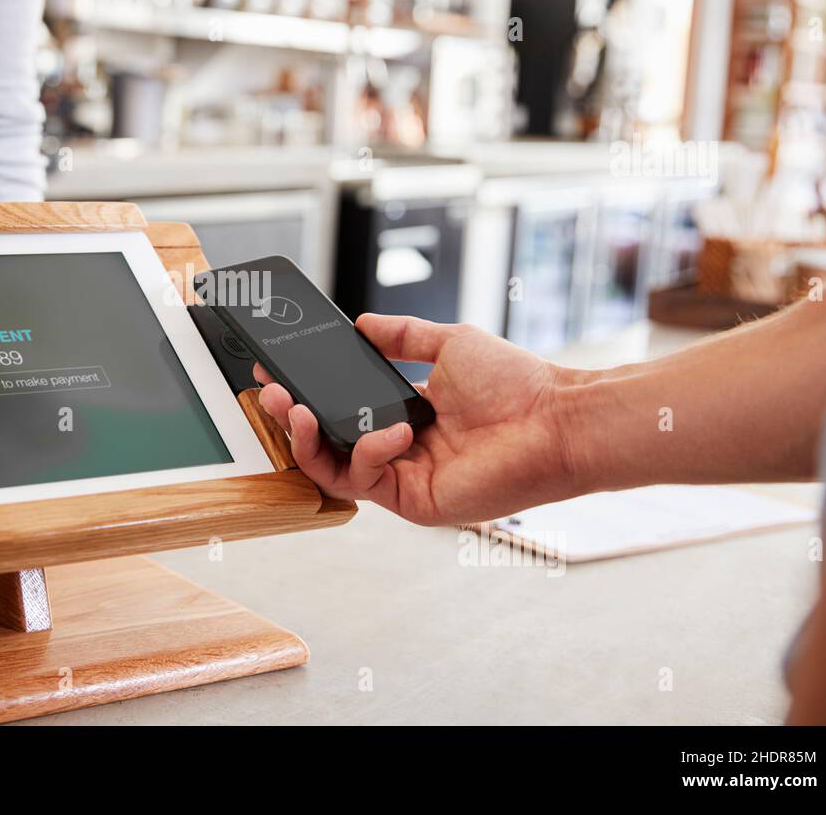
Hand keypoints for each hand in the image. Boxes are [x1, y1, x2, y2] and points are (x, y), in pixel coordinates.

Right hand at [255, 314, 580, 524]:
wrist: (555, 419)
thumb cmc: (516, 384)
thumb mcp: (449, 343)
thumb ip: (403, 335)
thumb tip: (362, 323)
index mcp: (405, 415)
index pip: (340, 411)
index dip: (305, 395)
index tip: (276, 373)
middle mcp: (401, 450)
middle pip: (326, 443)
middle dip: (290, 420)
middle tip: (270, 393)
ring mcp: (405, 479)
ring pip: (334, 469)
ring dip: (308, 440)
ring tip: (296, 410)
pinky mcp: (415, 501)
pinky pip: (367, 481)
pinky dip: (368, 452)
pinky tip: (390, 429)